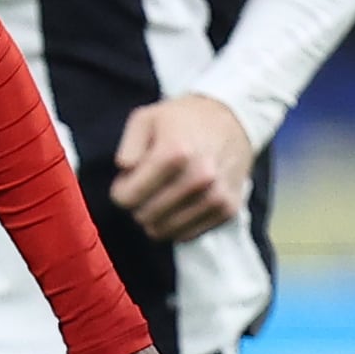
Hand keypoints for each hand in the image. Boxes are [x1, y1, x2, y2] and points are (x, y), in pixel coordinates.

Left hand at [109, 94, 254, 242]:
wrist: (233, 120)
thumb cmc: (183, 120)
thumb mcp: (146, 118)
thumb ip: (128, 146)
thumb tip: (124, 170)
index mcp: (175, 152)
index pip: (128, 198)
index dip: (121, 192)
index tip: (127, 182)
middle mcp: (199, 177)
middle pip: (144, 216)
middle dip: (138, 204)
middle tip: (147, 188)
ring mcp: (216, 196)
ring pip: (163, 230)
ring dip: (157, 217)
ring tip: (163, 195)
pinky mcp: (227, 209)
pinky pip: (187, 235)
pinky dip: (177, 224)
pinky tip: (180, 203)